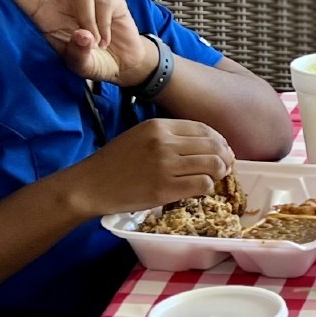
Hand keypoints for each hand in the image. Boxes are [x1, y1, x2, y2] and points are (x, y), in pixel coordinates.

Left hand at [0, 0, 155, 85]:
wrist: (124, 64)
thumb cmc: (95, 61)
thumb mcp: (81, 64)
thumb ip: (78, 54)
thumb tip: (83, 36)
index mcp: (45, 16)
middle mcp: (62, 1)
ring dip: (88, 21)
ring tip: (97, 42)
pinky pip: (102, 4)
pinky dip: (103, 25)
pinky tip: (107, 38)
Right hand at [62, 119, 234, 217]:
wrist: (90, 185)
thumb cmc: (115, 161)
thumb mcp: (141, 136)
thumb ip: (170, 136)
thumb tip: (206, 143)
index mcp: (159, 126)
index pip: (204, 129)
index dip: (219, 140)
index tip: (222, 150)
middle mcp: (164, 143)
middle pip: (213, 146)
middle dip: (225, 157)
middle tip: (225, 167)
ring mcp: (165, 167)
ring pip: (213, 166)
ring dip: (219, 173)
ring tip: (214, 178)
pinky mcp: (165, 190)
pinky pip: (202, 185)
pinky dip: (207, 188)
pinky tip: (200, 190)